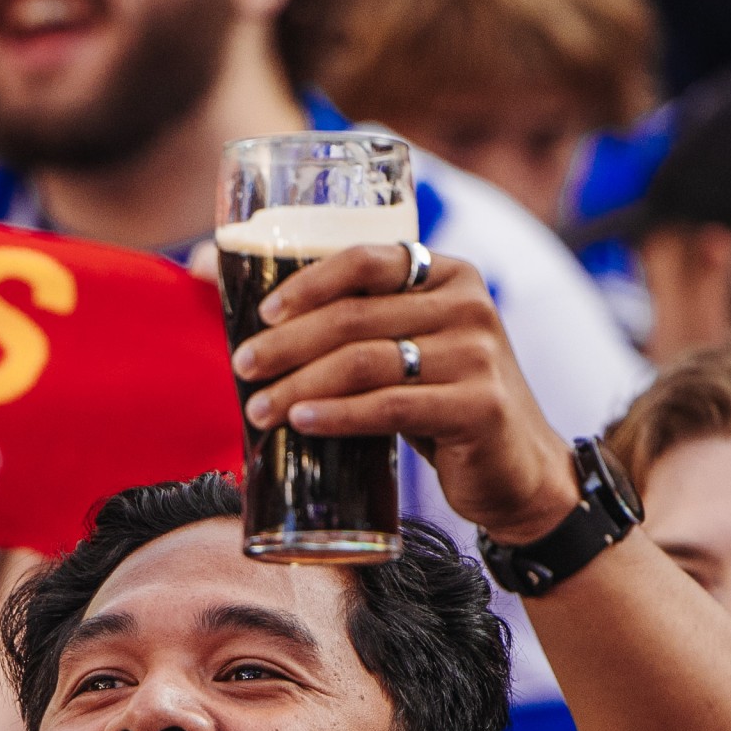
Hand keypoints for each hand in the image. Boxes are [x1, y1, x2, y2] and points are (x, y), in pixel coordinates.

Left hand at [231, 241, 573, 542]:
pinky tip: (303, 422)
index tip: (263, 313)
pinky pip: (391, 407)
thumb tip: (214, 269)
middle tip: (244, 367)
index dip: (309, 283)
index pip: (368, 261)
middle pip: (357, 317)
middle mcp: (469, 305)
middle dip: (288, 343)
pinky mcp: (480, 406)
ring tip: (260, 408)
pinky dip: (339, 415)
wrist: (516, 469)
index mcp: (448, 275)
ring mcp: (478, 356)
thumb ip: (349, 322)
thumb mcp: (406, 350)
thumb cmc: (440, 402)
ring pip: (366, 363)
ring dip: (302, 385)